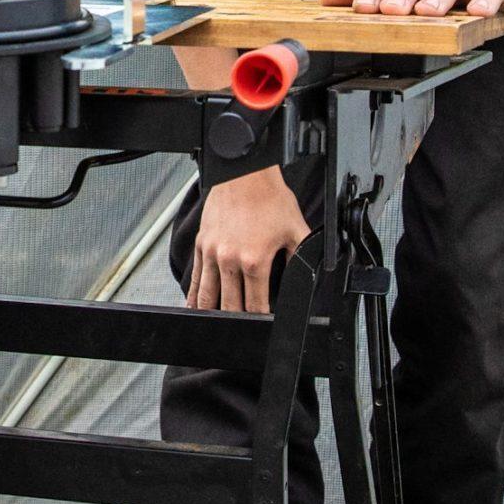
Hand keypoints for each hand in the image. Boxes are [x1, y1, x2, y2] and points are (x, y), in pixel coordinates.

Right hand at [188, 169, 310, 313]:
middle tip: (240, 330)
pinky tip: (194, 306)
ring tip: (214, 325)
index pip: (255, 304)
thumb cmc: (269, 197)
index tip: (261, 324)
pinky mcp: (202, 244)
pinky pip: (196, 277)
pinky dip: (194, 294)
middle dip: (236, 319)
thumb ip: (302, 256)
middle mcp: (229, 259)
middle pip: (230, 305)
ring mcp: (212, 253)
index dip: (260, 319)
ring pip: (207, 295)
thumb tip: (309, 274)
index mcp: (254, 260)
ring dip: (211, 313)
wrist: (244, 173)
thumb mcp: (295, 229)